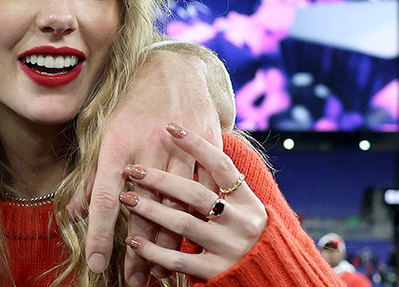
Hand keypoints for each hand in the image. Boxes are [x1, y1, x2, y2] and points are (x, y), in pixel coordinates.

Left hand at [74, 48, 225, 281]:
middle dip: (138, 252)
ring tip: (157, 274)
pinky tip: (190, 245)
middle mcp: (148, 148)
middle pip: (144, 211)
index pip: (105, 199)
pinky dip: (197, 222)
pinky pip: (203, 194)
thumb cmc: (131, 103)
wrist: (175, 69)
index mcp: (117, 144)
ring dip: (167, 245)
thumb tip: (74, 212)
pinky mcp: (206, 149)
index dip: (100, 234)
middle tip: (132, 282)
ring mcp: (180, 149)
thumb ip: (92, 176)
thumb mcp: (104, 133)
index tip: (97, 265)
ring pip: (177, 207)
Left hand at [117, 124, 266, 283]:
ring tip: (126, 199)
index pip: (221, 165)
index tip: (170, 127)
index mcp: (249, 201)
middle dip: (160, 180)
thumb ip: (218, 187)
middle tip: (132, 169)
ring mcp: (231, 247)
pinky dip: (153, 250)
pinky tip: (132, 241)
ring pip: (183, 224)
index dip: (197, 145)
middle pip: (195, 194)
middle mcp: (243, 222)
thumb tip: (187, 153)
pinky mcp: (217, 271)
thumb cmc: (243, 234)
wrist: (272, 276)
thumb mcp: (243, 208)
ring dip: (150, 211)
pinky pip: (179, 259)